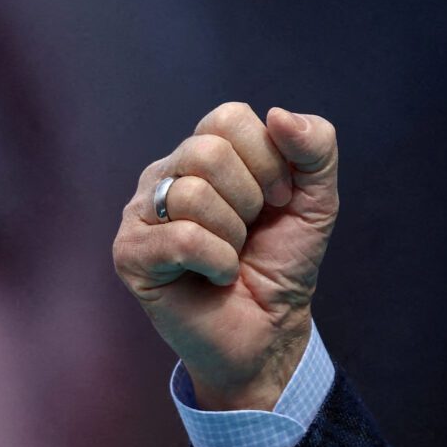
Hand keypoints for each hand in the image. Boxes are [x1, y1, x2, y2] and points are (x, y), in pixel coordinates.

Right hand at [112, 103, 338, 410]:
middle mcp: (164, 174)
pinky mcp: (130, 254)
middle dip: (250, 200)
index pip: (228, 118)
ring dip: (232, 236)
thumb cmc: (282, 263)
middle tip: (251, 232)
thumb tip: (279, 114)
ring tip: (231, 256)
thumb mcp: (316, 200)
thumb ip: (316, 147)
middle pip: (207, 152)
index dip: (268, 161)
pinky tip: (217, 276)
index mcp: (202, 152)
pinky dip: (217, 262)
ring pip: (192, 195)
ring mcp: (140, 213)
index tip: (278, 201)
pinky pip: (182, 238)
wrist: (270, 332)